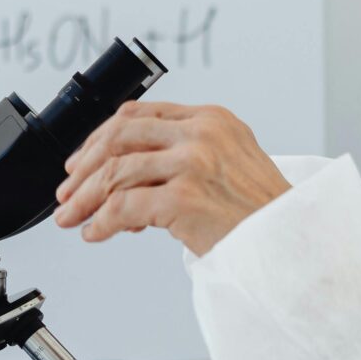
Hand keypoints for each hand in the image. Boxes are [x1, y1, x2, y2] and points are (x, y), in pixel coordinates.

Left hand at [53, 101, 291, 255]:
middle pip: (118, 138)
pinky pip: (124, 206)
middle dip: (83, 167)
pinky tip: (96, 233)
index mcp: (211, 119)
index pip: (138, 115)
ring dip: (84, 199)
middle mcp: (201, 133)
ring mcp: (193, 163)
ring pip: (115, 172)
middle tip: (67, 192)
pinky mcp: (185, 198)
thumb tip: (128, 176)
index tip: (81, 161)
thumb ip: (187, 154)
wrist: (294, 245)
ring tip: (73, 218)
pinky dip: (102, 222)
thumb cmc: (264, 215)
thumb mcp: (232, 163)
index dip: (99, 138)